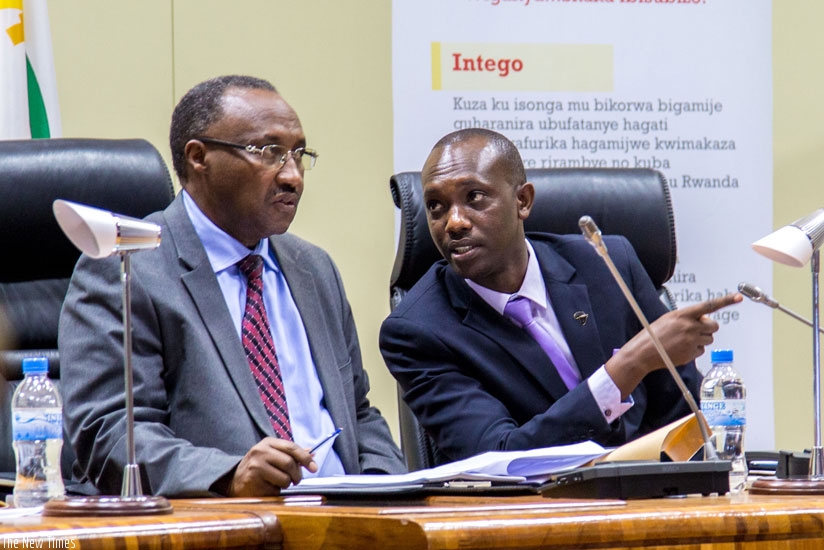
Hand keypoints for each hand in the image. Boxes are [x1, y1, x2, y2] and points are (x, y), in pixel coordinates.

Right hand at [227, 437, 317, 496]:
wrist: (233, 480)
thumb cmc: (258, 467)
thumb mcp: (273, 455)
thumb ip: (291, 454)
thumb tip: (312, 454)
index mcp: (267, 443)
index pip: (292, 447)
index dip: (305, 458)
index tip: (314, 468)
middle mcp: (260, 452)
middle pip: (290, 463)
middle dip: (297, 475)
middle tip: (295, 480)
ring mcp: (255, 467)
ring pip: (284, 479)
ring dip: (286, 484)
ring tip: (277, 483)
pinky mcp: (252, 482)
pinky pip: (275, 490)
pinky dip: (276, 492)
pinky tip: (267, 488)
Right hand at [606, 292, 741, 397]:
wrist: (644, 352)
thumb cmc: (654, 334)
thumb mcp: (669, 319)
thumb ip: (687, 317)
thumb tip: (704, 320)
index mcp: (683, 315)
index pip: (709, 306)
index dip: (725, 301)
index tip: (739, 297)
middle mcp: (689, 326)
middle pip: (714, 326)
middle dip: (708, 328)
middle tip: (696, 330)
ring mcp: (691, 341)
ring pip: (709, 339)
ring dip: (701, 339)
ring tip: (684, 341)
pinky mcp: (691, 354)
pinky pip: (701, 350)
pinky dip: (694, 350)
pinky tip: (681, 349)